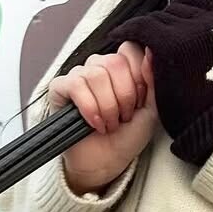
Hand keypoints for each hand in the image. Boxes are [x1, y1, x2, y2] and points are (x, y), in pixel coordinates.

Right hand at [49, 43, 158, 195]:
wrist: (107, 162)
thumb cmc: (128, 135)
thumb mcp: (150, 108)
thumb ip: (152, 80)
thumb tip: (151, 52)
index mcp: (122, 67)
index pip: (130, 49)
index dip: (138, 76)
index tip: (140, 100)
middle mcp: (99, 66)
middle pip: (114, 61)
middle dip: (124, 95)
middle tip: (124, 116)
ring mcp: (79, 75)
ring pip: (96, 74)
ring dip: (107, 105)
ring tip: (110, 123)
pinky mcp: (60, 88)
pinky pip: (75, 84)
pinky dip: (89, 106)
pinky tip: (94, 122)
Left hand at [103, 0, 212, 167]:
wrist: (207, 117)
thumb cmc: (210, 91)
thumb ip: (203, 34)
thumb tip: (186, 2)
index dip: (181, 8)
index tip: (171, 21)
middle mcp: (208, 21)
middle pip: (174, 9)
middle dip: (163, 23)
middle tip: (153, 37)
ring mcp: (188, 30)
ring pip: (155, 18)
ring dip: (146, 29)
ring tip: (135, 38)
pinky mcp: (167, 43)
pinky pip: (139, 28)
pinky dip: (127, 31)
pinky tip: (117, 35)